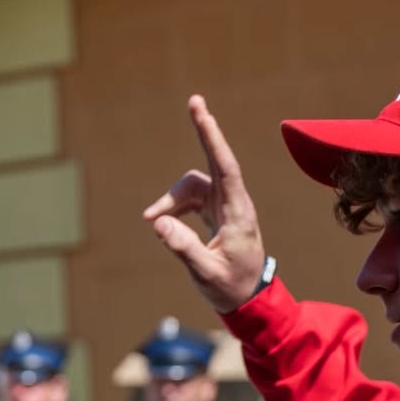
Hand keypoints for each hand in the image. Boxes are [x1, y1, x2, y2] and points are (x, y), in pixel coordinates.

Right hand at [142, 94, 269, 312]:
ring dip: (169, 199)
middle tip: (194, 100)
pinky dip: (173, 207)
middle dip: (204, 131)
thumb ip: (183, 247)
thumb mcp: (206, 273)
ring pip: (192, 186)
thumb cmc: (232, 287)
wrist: (249, 300)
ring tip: (151, 221)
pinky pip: (190, 199)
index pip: (225, 167)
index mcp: (238, 213)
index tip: (202, 112)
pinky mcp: (216, 213)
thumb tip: (157, 222)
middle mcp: (233, 203)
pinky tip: (160, 222)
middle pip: (214, 162)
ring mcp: (225, 206)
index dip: (212, 138)